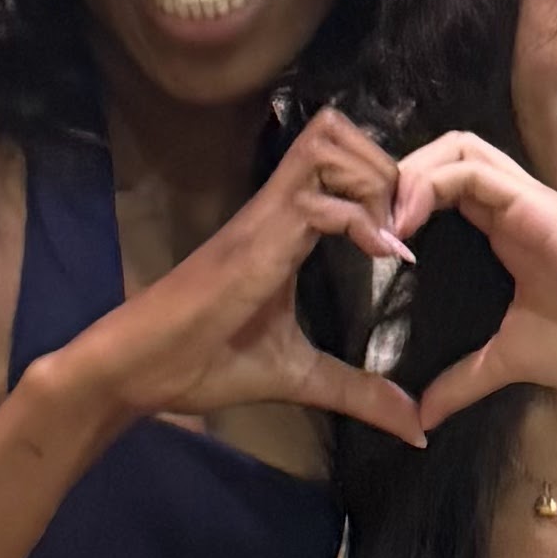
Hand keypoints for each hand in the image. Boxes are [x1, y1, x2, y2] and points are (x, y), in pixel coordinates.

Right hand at [82, 109, 424, 449]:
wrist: (141, 370)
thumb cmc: (206, 363)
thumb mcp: (300, 377)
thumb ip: (358, 392)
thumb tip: (415, 426)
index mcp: (288, 227)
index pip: (340, 159)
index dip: (385, 183)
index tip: (409, 244)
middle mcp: (277, 208)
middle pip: (337, 131)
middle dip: (387, 166)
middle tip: (408, 227)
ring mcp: (265, 218)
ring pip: (329, 146)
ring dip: (374, 182)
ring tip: (393, 239)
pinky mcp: (256, 241)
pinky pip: (319, 202)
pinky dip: (362, 221)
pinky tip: (384, 258)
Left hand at [386, 129, 556, 434]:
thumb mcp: (506, 360)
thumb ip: (462, 380)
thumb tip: (422, 416)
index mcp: (504, 231)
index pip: (444, 186)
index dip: (401, 201)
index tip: (371, 244)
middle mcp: (512, 205)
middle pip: (446, 152)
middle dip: (398, 175)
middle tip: (368, 222)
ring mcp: (525, 199)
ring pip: (457, 148)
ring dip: (409, 174)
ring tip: (383, 221)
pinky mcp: (537, 203)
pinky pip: (474, 171)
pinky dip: (430, 185)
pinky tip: (406, 225)